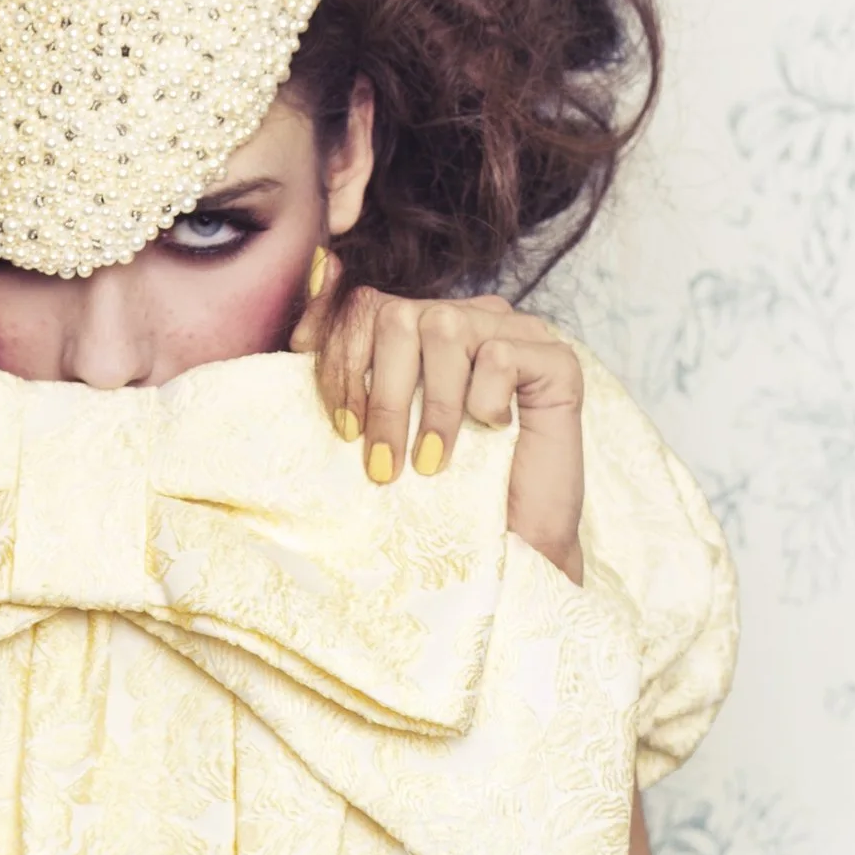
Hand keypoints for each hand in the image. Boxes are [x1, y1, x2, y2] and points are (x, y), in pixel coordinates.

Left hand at [291, 278, 585, 579]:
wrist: (512, 547)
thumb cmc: (446, 498)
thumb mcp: (380, 437)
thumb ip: (349, 382)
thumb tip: (299, 335)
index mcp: (424, 330)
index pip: (365, 307)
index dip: (341, 358)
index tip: (340, 426)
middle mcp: (469, 320)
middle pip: (397, 315)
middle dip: (379, 397)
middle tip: (381, 464)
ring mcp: (515, 334)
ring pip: (445, 328)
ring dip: (430, 407)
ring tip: (431, 463)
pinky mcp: (556, 360)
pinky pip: (498, 354)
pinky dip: (484, 400)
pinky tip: (493, 432)